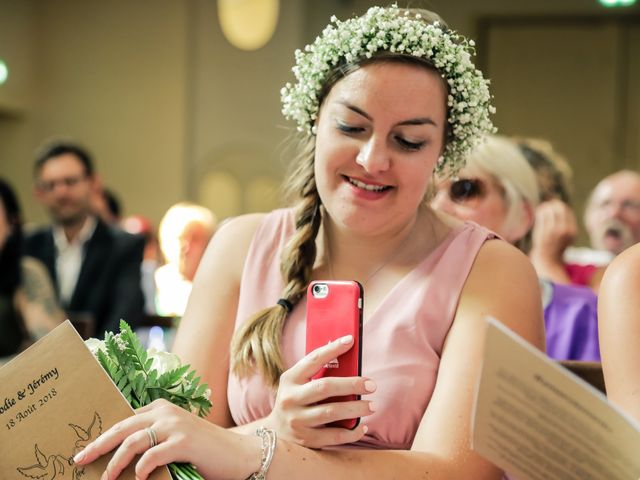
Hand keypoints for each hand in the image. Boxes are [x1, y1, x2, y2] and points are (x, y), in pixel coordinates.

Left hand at [74, 399, 259, 479]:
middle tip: (79, 459)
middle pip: (122, 427)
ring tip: (105, 478)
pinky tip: (137, 479)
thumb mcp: (173, 439)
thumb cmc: (203, 450)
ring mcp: (175, 425)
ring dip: (115, 462)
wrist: (238, 454)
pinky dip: (141, 468)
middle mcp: (165, 412)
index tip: (84, 449)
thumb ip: (151, 439)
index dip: (102, 434)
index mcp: (160, 408)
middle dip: (97, 444)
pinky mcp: (184, 441)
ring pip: (133, 441)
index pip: (123, 419)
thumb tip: (117, 453)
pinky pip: (153, 455)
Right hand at [264, 334, 375, 448]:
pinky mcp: (306, 440)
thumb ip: (317, 374)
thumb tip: (349, 362)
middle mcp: (291, 399)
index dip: (332, 348)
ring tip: (372, 405)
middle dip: (352, 384)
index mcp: (290, 379)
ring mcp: (297, 421)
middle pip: (325, 387)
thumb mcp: (298, 384)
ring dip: (356, 408)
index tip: (351, 340)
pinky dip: (352, 432)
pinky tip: (363, 426)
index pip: (313, 359)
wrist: (275, 433)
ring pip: (332, 412)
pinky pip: (335, 436)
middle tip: (372, 385)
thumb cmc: (295, 401)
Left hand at [531, 199, 576, 260]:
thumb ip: (566, 221)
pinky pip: (541, 215)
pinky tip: (539, 211)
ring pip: (549, 210)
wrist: (548, 258)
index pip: (567, 210)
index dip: (560, 205)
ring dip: (545, 206)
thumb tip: (558, 203)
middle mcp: (564, 231)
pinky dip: (540, 211)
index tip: (555, 205)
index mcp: (572, 231)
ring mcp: (552, 232)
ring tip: (543, 208)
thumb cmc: (558, 243)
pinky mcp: (542, 232)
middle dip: (553, 204)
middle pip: (559, 208)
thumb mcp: (567, 234)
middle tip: (548, 204)